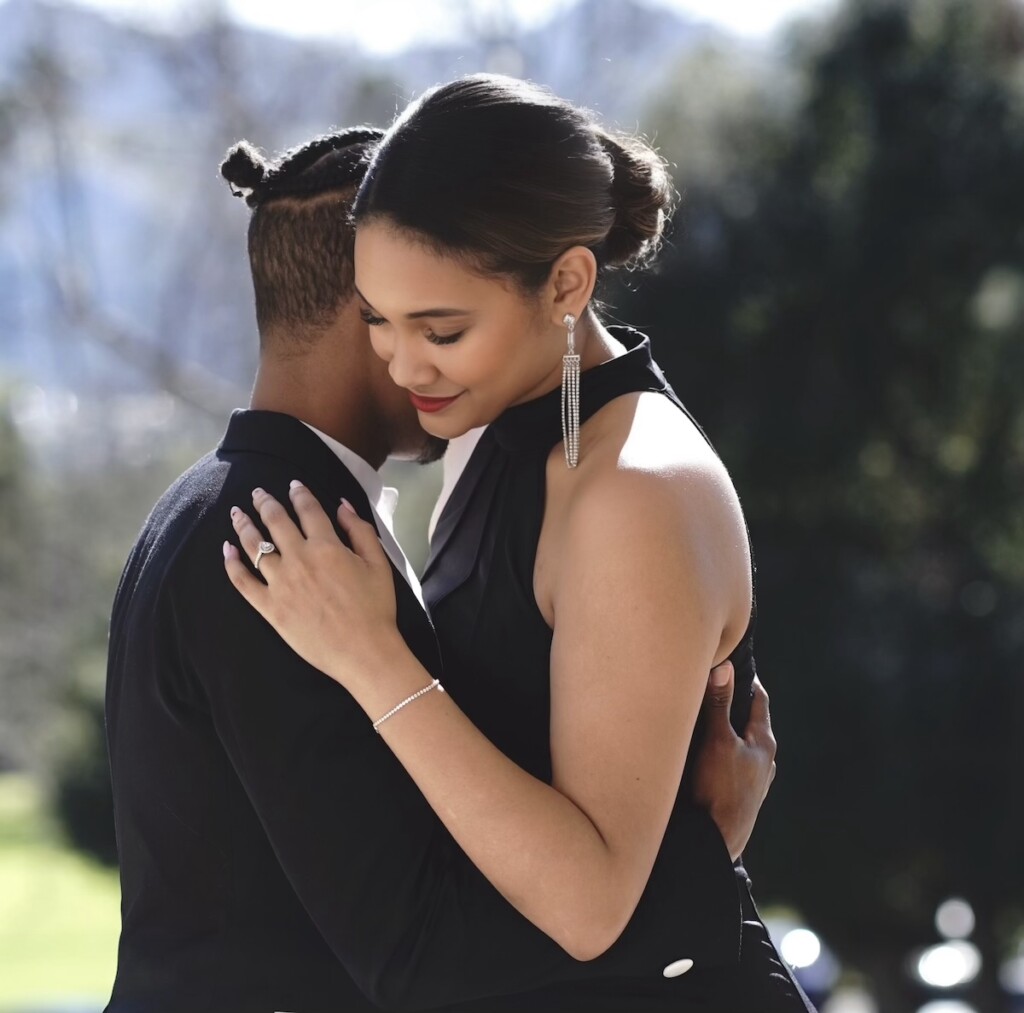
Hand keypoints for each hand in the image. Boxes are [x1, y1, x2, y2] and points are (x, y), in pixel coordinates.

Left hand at [223, 482, 403, 688]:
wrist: (364, 651)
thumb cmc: (376, 608)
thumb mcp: (379, 564)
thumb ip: (360, 530)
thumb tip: (342, 505)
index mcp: (327, 547)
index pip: (308, 510)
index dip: (300, 494)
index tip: (293, 485)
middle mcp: (299, 559)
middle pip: (275, 522)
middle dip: (265, 502)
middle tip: (258, 493)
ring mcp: (281, 583)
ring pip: (254, 546)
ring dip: (243, 525)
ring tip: (236, 513)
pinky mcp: (269, 607)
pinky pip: (243, 581)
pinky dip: (232, 564)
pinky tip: (226, 550)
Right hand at [690, 662, 776, 860]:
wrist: (717, 841)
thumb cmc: (720, 789)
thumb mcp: (718, 741)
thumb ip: (720, 705)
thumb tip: (725, 669)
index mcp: (764, 742)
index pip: (759, 700)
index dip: (746, 681)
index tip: (733, 665)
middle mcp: (764, 760)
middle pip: (749, 722)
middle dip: (733, 706)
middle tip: (712, 689)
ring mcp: (754, 780)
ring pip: (741, 745)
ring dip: (726, 732)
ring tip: (704, 722)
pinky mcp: (741, 795)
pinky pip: (733, 765)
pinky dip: (721, 753)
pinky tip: (704, 757)